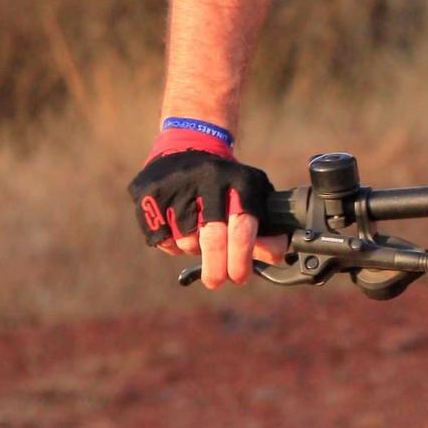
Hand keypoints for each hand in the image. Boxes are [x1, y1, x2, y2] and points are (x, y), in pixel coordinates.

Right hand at [129, 142, 288, 288]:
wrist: (188, 146)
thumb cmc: (227, 183)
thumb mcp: (252, 195)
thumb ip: (265, 226)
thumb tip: (276, 255)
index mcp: (239, 180)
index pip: (242, 227)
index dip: (242, 258)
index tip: (240, 276)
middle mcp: (209, 178)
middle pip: (213, 238)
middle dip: (216, 268)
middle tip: (217, 281)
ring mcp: (178, 185)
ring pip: (186, 241)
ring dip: (193, 249)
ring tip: (198, 235)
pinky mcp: (151, 194)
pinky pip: (162, 239)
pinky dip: (171, 244)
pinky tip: (178, 229)